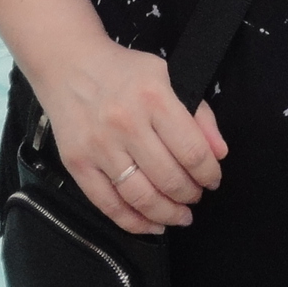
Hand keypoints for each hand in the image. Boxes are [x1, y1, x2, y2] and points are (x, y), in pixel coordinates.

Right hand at [27, 37, 226, 236]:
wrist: (68, 63)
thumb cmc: (123, 71)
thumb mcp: (168, 76)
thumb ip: (199, 114)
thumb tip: (219, 153)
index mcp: (154, 97)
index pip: (192, 151)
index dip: (209, 174)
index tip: (212, 180)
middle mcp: (126, 123)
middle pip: (169, 178)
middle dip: (190, 195)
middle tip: (195, 196)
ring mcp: (99, 146)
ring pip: (141, 197)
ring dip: (167, 214)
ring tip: (179, 215)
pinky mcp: (77, 163)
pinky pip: (109, 205)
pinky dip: (134, 222)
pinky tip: (151, 224)